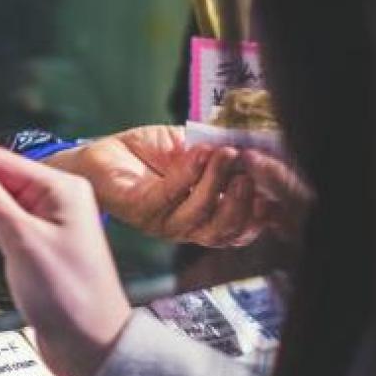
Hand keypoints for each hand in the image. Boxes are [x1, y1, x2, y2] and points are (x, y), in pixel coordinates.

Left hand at [45, 125, 266, 246]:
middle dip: (244, 199)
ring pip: (199, 214)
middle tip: (250, 167)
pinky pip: (168, 197)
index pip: (242, 227)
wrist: (99, 153)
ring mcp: (161, 222)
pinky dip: (187, 174)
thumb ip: (220, 151)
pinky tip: (197, 153)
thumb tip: (257, 146)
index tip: (276, 185)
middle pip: (225, 229)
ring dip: (216, 182)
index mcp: (204, 216)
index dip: (263, 212)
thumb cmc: (146, 154)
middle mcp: (186, 226)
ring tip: (225, 154)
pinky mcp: (138, 210)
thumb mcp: (192, 148)